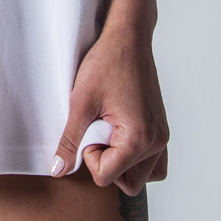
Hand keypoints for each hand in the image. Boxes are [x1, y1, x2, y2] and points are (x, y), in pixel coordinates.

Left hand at [49, 26, 168, 195]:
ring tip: (108, 135)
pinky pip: (155, 160)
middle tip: (96, 133)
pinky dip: (137, 158)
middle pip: (128, 183)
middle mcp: (156, 142)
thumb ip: (69, 140)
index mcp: (138, 139)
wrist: (128, 37)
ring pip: (144, 176)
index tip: (88, 127)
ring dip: (123, 165)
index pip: (107, 176)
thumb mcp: (80, 101)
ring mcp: (162, 135)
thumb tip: (58, 170)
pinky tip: (120, 135)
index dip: (89, 156)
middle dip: (107, 164)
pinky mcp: (161, 127)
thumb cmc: (106, 62)